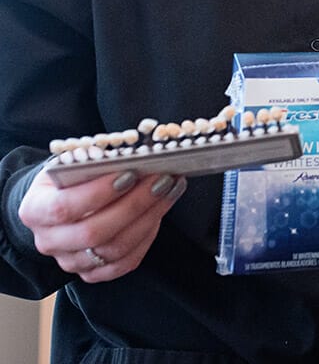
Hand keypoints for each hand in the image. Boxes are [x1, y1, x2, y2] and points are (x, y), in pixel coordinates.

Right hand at [18, 166, 186, 282]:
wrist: (60, 199)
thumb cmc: (71, 175)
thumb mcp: (72, 161)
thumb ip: (96, 162)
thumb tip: (133, 157)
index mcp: (36, 210)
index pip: (65, 207)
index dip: (99, 193)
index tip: (131, 173)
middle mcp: (49, 241)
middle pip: (94, 233)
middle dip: (134, 204)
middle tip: (162, 179)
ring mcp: (69, 261)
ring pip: (114, 250)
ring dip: (149, 217)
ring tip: (170, 189)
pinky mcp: (92, 272)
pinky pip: (125, 263)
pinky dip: (147, 237)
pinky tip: (160, 211)